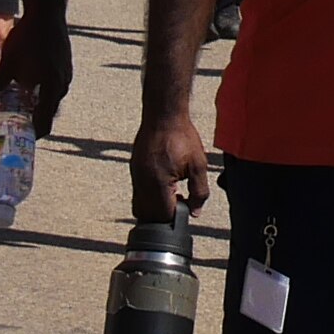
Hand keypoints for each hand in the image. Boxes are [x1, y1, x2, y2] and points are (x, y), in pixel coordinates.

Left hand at [0, 15, 74, 135]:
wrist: (47, 11)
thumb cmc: (28, 37)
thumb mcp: (8, 63)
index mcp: (51, 88)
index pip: (45, 121)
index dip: (33, 133)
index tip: (22, 138)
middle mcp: (62, 83)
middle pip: (50, 110)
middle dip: (34, 117)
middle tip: (18, 120)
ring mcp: (66, 72)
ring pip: (53, 95)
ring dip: (39, 101)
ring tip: (22, 101)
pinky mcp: (65, 62)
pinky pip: (55, 83)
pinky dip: (44, 88)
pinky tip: (30, 80)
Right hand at [132, 105, 210, 225]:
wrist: (163, 115)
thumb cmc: (181, 136)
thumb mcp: (198, 165)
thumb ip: (199, 192)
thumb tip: (195, 212)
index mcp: (158, 184)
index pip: (163, 216)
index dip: (176, 217)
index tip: (186, 209)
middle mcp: (142, 183)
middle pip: (148, 215)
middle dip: (164, 216)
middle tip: (180, 203)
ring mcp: (136, 176)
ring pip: (140, 206)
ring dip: (156, 207)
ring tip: (174, 193)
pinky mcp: (134, 170)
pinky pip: (138, 193)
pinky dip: (150, 196)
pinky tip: (165, 184)